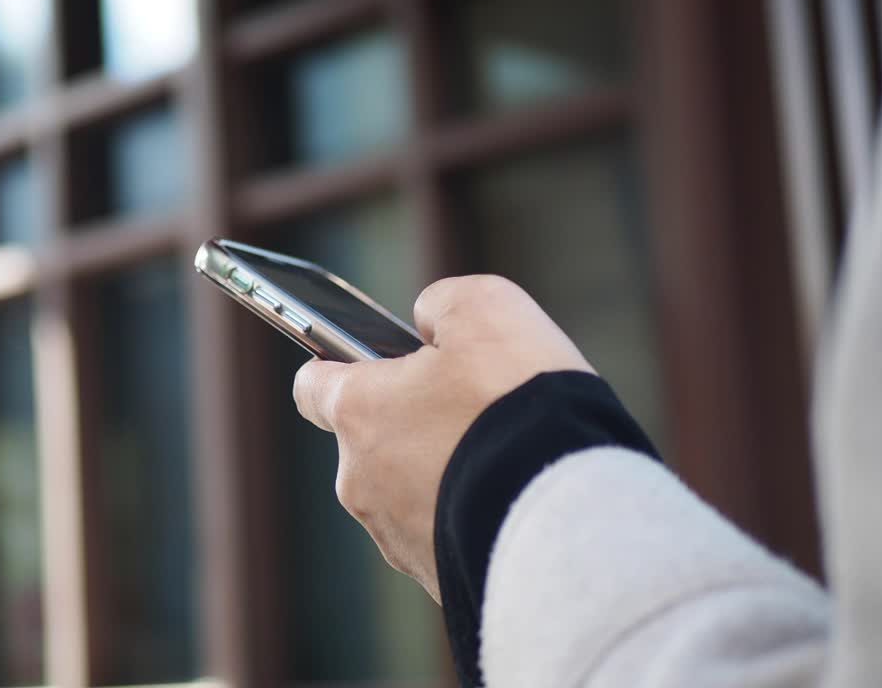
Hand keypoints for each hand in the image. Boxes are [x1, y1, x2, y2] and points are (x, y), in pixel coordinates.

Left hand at [292, 275, 593, 601]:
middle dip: (414, 421)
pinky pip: (445, 535)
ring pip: (409, 491)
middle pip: (372, 440)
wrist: (568, 515)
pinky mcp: (435, 577)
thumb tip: (428, 323)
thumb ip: (442, 304)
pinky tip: (515, 501)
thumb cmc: (520, 403)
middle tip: (474, 406)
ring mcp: (395, 537)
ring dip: (445, 472)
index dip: (340, 365)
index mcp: (357, 412)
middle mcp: (360, 481)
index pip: (313, 385)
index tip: (371, 360)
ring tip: (505, 456)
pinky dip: (471, 516)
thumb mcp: (486, 307)